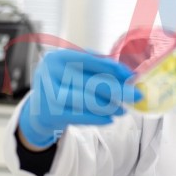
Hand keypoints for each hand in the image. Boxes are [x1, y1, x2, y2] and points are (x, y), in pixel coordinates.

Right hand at [19, 49, 141, 147]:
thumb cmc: (63, 86)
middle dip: (118, 90)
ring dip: (110, 106)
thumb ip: (97, 68)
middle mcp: (50, 72)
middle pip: (91, 82)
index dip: (113, 68)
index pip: (90, 60)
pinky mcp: (51, 113)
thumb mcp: (74, 71)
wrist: (39, 110)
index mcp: (58, 57)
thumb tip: (127, 74)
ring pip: (87, 100)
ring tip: (123, 109)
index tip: (131, 76)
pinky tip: (110, 118)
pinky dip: (98, 118)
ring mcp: (48, 93)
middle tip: (136, 96)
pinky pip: (81, 116)